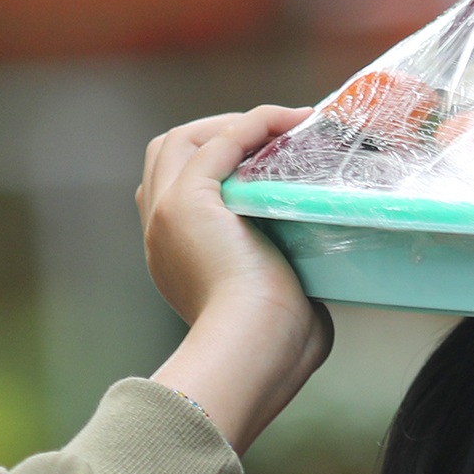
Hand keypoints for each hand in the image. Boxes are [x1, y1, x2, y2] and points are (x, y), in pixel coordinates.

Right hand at [139, 107, 330, 450]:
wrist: (256, 352)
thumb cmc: (276, 346)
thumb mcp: (274, 301)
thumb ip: (279, 277)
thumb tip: (313, 272)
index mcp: (175, 261)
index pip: (172, 192)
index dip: (214, 166)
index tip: (264, 163)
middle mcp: (160, 235)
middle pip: (166, 156)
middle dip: (215, 136)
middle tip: (270, 140)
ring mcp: (166, 215)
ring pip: (182, 141)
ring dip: (232, 124)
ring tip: (282, 125)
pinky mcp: (187, 202)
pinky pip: (221, 140)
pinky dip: (256, 122)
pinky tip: (292, 122)